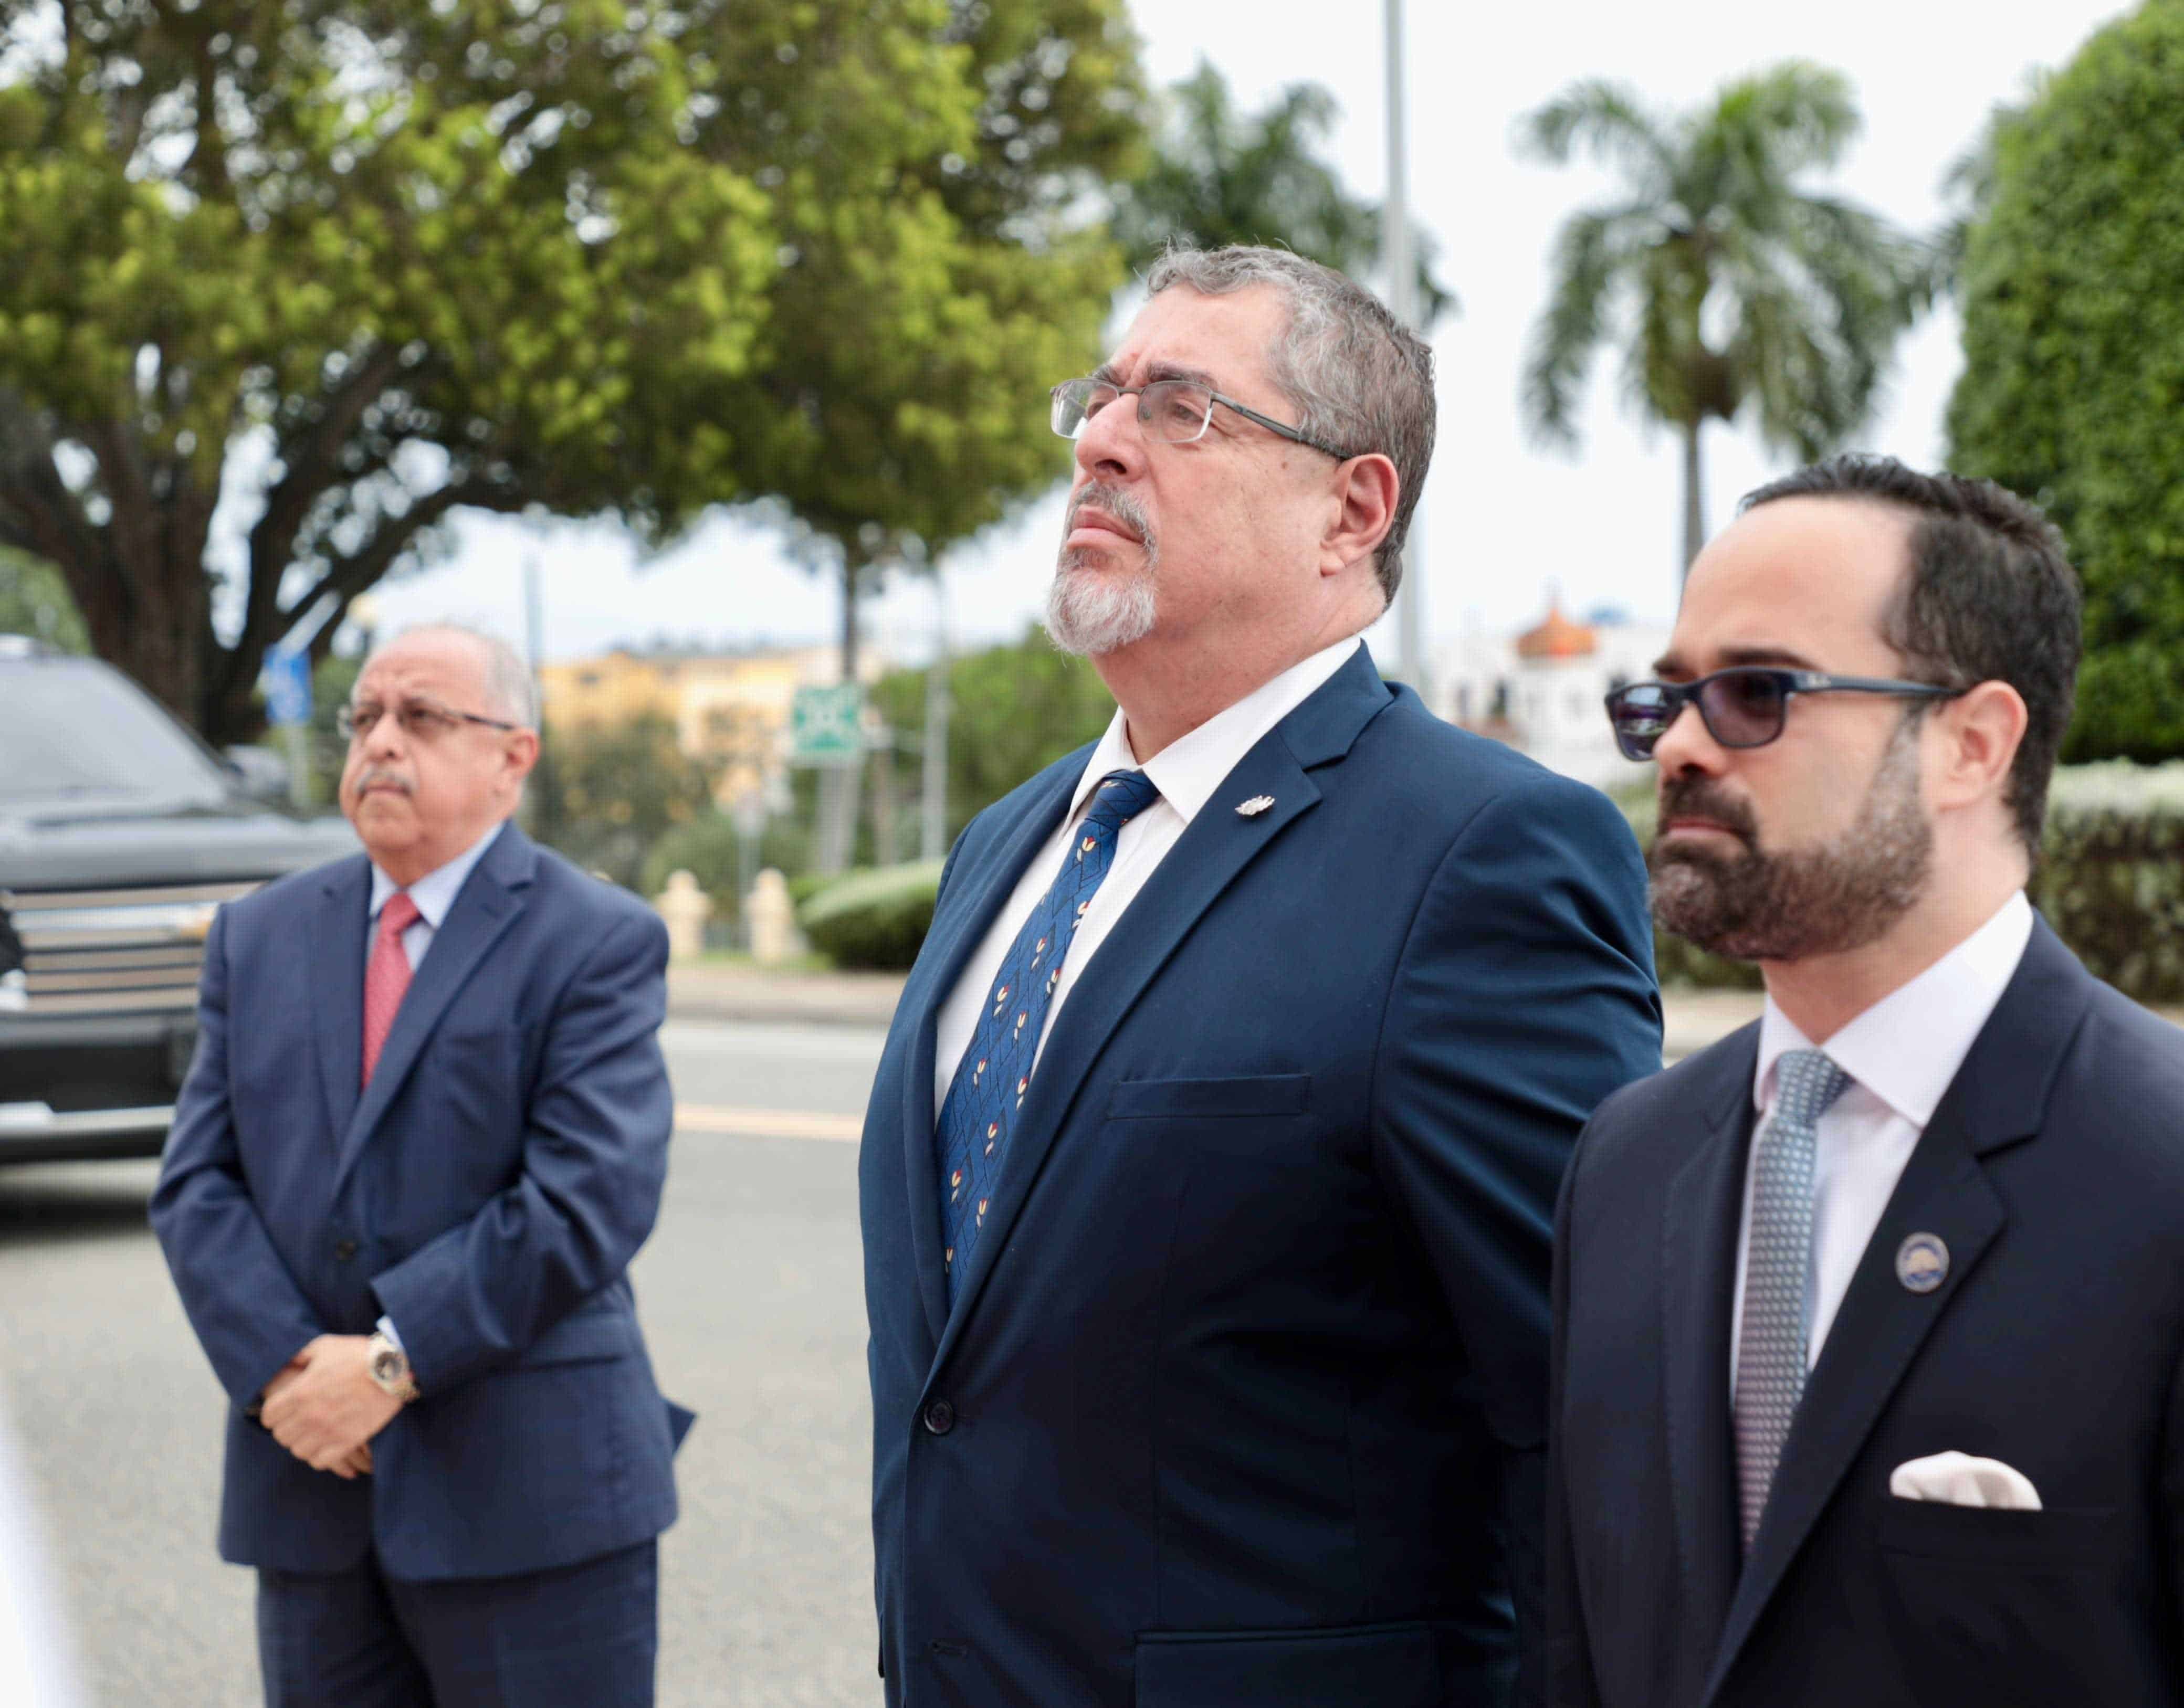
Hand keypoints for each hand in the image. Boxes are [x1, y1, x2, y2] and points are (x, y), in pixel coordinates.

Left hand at [260, 1335, 401, 1475]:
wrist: (394, 1371)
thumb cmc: (359, 1355)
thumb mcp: (326, 1346)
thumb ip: (300, 1355)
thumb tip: (286, 1362)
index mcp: (300, 1392)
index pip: (268, 1416)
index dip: (272, 1413)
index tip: (281, 1411)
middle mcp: (309, 1415)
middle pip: (281, 1436)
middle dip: (286, 1427)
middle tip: (297, 1421)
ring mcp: (328, 1431)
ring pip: (298, 1451)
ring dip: (302, 1442)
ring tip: (311, 1433)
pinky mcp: (346, 1442)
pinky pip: (319, 1461)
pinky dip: (319, 1455)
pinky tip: (325, 1444)